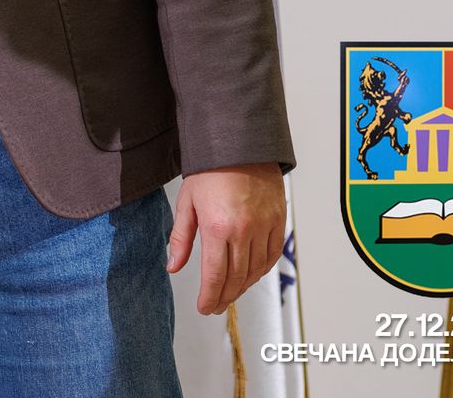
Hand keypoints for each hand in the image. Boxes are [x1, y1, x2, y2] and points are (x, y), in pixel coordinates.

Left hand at [166, 161, 285, 314]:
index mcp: (217, 227)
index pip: (215, 275)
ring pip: (256, 270)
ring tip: (230, 293)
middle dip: (224, 297)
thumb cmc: (209, 171)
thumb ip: (181, 238)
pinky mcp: (278, 221)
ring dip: (242, 287)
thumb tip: (173, 266)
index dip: (210, 297)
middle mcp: (244, 230)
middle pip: (236, 278)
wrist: (239, 144)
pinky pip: (272, 255)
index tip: (205, 307)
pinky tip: (251, 276)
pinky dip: (262, 270)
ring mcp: (264, 226)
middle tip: (216, 306)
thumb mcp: (187, 203)